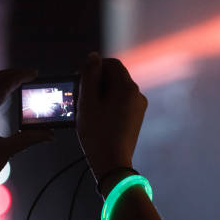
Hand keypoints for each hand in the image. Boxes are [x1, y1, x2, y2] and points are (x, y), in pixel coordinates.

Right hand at [77, 53, 147, 181]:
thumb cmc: (97, 133)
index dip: (95, 67)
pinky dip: (109, 104)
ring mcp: (139, 107)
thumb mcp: (88, 101)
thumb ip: (90, 75)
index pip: (112, 64)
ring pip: (117, 90)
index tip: (80, 78)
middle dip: (98, 81)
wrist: (113, 163)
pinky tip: (98, 117)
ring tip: (88, 109)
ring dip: (102, 93)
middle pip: (116, 77)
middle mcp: (138, 94)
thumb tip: (93, 56)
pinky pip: (122, 102)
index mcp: (127, 87)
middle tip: (81, 96)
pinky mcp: (137, 118)